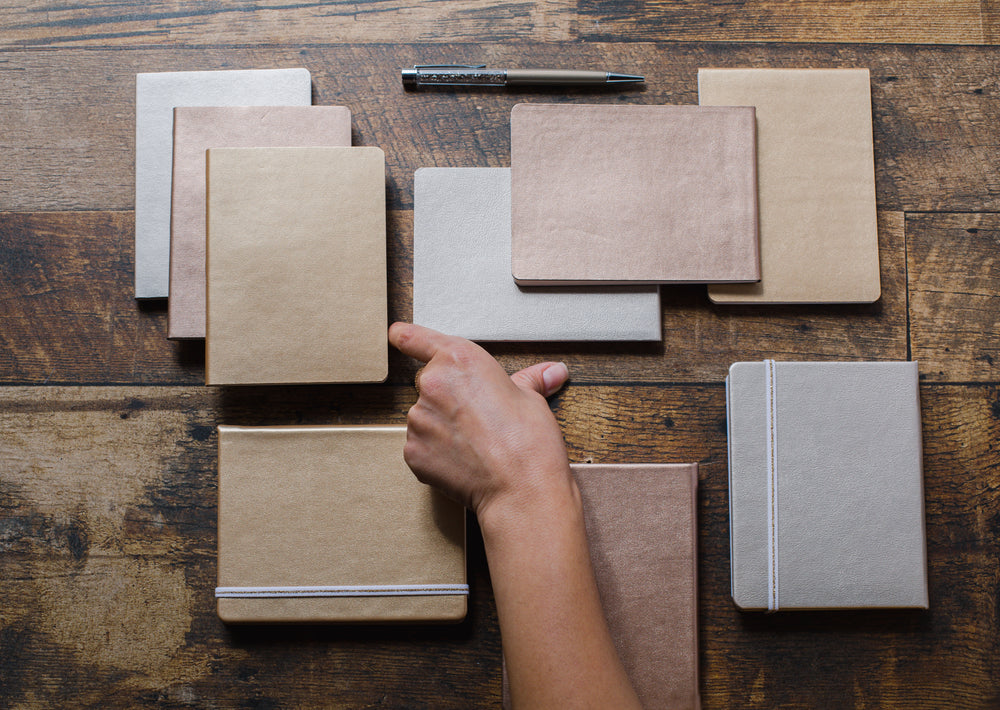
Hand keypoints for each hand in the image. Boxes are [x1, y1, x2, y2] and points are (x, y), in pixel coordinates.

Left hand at [387, 322, 571, 521]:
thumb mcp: (531, 399)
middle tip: (481, 418)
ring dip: (443, 426)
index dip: (406, 336)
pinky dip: (438, 452)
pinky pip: (422, 446)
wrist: (522, 490)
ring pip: (426, 417)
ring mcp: (418, 420)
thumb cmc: (529, 442)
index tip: (396, 334)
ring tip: (477, 443)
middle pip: (431, 384)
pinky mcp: (413, 451)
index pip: (418, 339)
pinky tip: (464, 460)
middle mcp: (432, 384)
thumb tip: (550, 373)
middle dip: (450, 398)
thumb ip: (527, 381)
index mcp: (460, 360)